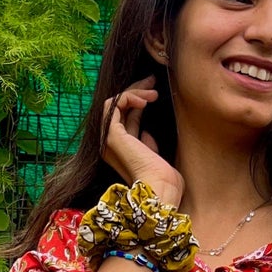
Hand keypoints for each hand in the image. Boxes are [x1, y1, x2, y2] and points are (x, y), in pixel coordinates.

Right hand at [101, 76, 183, 206]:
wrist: (161, 191)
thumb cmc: (164, 179)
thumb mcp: (156, 155)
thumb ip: (147, 143)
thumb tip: (145, 131)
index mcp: (121, 151)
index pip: (126, 118)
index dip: (139, 101)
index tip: (154, 91)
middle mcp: (109, 145)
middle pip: (118, 108)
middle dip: (136, 90)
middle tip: (153, 80)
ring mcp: (108, 140)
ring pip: (114, 103)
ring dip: (134, 92)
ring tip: (153, 93)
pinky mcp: (111, 136)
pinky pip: (113, 105)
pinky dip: (128, 97)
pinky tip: (145, 100)